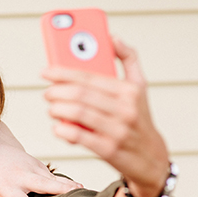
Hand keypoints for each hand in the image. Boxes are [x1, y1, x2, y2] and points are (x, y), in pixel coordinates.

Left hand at [0, 122, 81, 196]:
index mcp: (6, 186)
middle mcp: (21, 176)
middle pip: (43, 184)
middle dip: (59, 191)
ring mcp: (32, 168)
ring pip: (53, 178)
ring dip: (68, 186)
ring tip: (84, 193)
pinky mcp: (39, 165)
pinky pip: (54, 176)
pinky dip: (66, 182)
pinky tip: (80, 189)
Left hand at [41, 38, 169, 196]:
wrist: (151, 159)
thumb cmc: (139, 119)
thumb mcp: (140, 88)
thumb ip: (128, 60)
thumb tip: (112, 37)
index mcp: (130, 90)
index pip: (90, 76)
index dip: (63, 72)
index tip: (46, 71)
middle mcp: (126, 109)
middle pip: (81, 94)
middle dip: (57, 91)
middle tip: (47, 92)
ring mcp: (118, 130)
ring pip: (78, 113)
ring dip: (57, 109)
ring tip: (51, 108)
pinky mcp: (109, 150)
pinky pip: (80, 137)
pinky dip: (64, 130)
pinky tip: (57, 127)